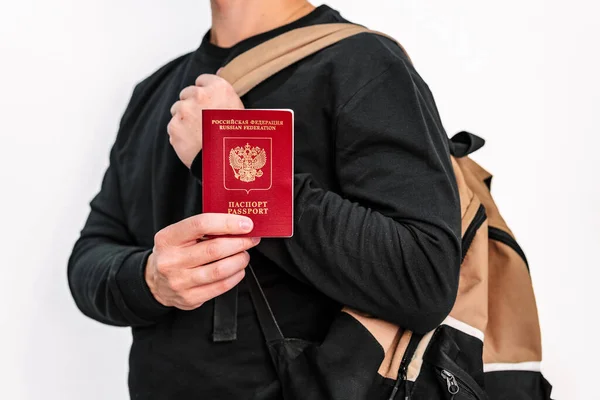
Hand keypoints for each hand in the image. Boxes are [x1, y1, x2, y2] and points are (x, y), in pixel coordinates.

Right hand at [145, 213, 259, 309]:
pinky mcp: (190, 298)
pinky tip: (238, 269)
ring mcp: (179, 281)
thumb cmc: (174, 253)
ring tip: (244, 254)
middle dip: (240, 243)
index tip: (246, 224)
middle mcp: (171, 260)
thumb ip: (204, 229)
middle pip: (214, 249)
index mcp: (168, 238)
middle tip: (251, 239)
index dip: (228, 223)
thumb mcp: (179, 235)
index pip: (201, 224)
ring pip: (220, 270)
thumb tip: (238, 225)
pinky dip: (236, 276)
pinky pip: (220, 286)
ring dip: (240, 260)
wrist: (155, 282)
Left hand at [167, 73, 243, 167]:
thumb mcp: (239, 108)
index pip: (202, 80)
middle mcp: (200, 95)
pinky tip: (192, 142)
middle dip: (192, 104)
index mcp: (219, 88)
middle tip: (203, 120)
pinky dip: (180, 133)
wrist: (226, 162)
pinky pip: (173, 126)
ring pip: (178, 109)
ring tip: (198, 133)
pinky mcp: (174, 127)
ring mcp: (184, 111)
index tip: (210, 103)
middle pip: (187, 93)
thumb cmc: (237, 137)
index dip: (206, 93)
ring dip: (184, 118)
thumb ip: (224, 89)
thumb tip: (218, 70)